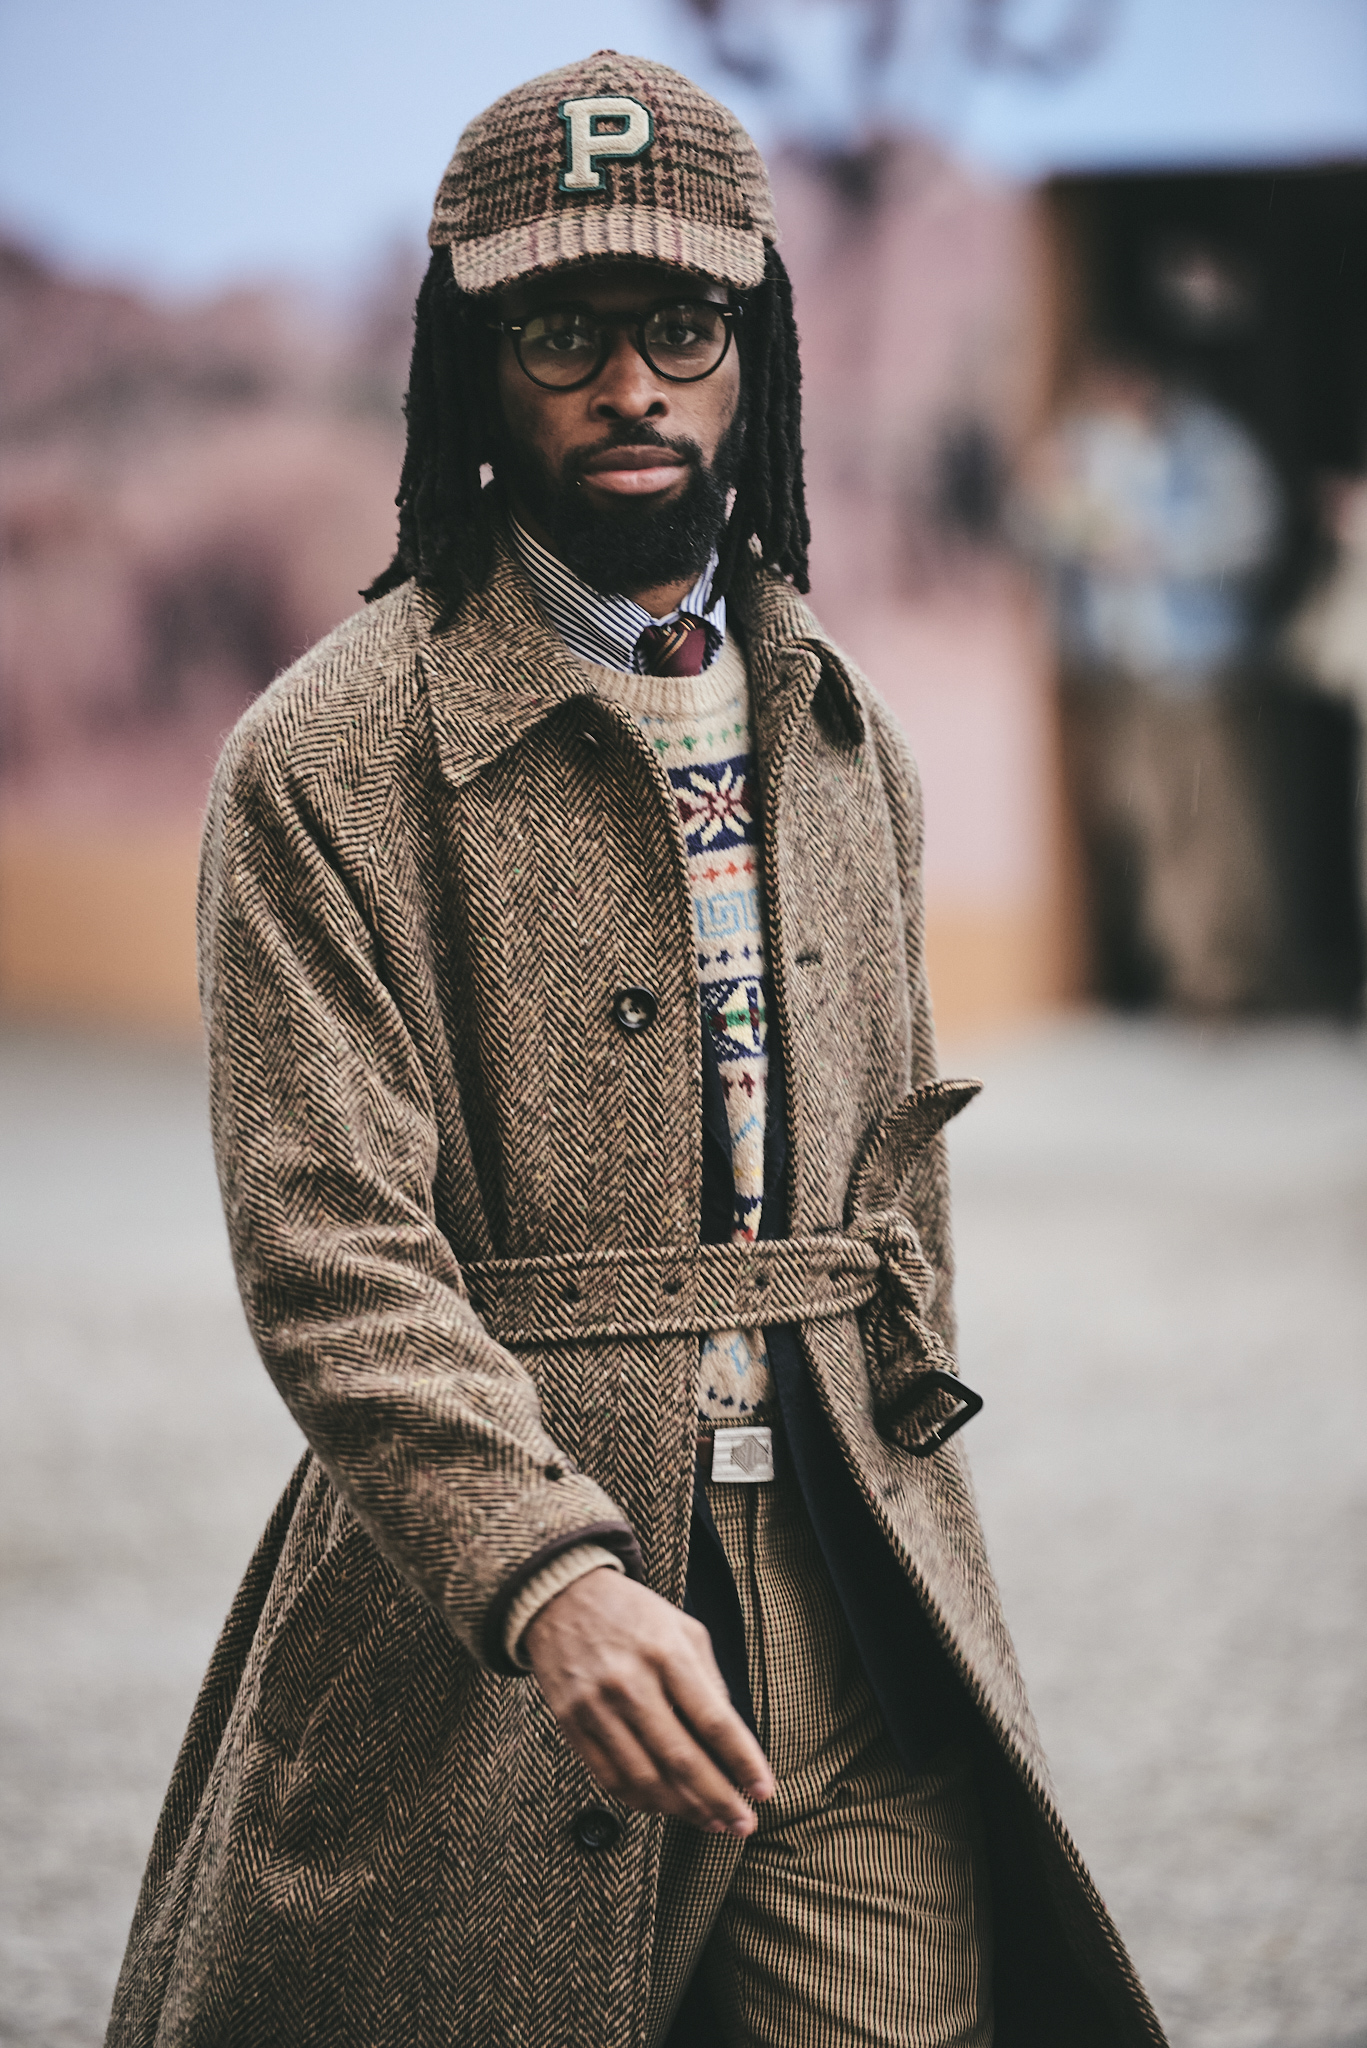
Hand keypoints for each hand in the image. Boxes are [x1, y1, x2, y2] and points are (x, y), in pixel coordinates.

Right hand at [524, 1567, 773, 1834]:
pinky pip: (610, 1778)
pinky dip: (642, 1801)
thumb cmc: (632, 1613)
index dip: (743, 1762)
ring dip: (684, 1810)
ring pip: (646, 1779)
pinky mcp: (572, 1724)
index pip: (714, 1720)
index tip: (764, 1792)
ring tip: (711, 1821)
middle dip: (719, 1799)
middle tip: (743, 1825)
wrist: (561, 1596)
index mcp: (667, 1653)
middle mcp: (631, 1682)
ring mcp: (597, 1707)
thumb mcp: (682, 1628)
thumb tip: (729, 1740)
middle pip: (681, 1759)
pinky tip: (666, 1807)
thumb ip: (709, 1680)